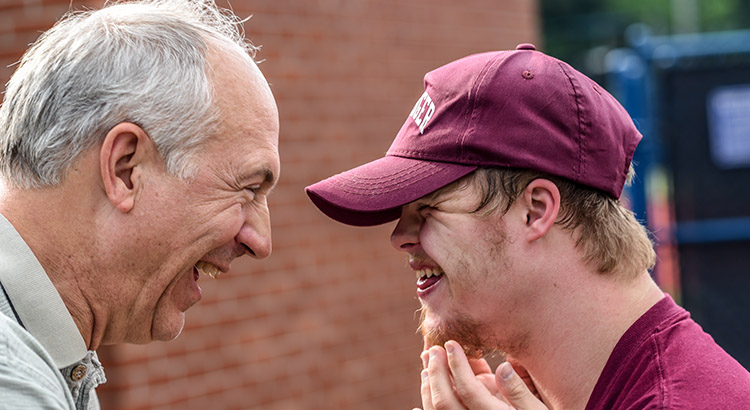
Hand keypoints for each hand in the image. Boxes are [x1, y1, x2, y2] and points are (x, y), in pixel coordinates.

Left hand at [413, 340, 547, 409]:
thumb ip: (521, 391)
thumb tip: (504, 367)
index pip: (468, 389)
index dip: (457, 365)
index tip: (450, 343)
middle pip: (445, 401)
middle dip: (436, 372)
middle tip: (433, 349)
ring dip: (428, 387)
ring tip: (425, 364)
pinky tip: (416, 408)